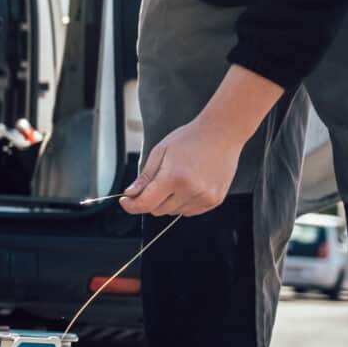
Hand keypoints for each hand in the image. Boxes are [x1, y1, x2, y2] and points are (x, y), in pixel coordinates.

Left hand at [120, 116, 245, 215]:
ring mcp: (205, 197)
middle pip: (159, 210)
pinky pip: (190, 211)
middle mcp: (191, 190)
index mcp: (174, 177)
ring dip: (169, 202)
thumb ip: (145, 177)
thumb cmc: (190, 139)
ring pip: (174, 212)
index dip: (131, 206)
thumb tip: (131, 194)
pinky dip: (184, 203)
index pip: (146, 204)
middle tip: (155, 183)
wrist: (222, 133)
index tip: (125, 201)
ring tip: (177, 179)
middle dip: (151, 200)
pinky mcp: (215, 200)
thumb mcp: (160, 152)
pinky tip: (189, 184)